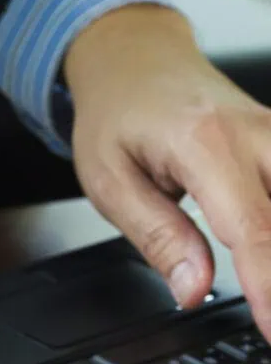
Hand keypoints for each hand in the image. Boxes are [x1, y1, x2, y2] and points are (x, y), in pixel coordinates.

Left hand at [65, 4, 270, 334]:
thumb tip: (193, 289)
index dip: (270, 289)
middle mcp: (258, 136)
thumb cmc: (117, 114)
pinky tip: (270, 264)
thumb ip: (157, 236)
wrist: (136, 60)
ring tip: (270, 302)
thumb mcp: (109, 178)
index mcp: (206, 145)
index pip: (254, 231)